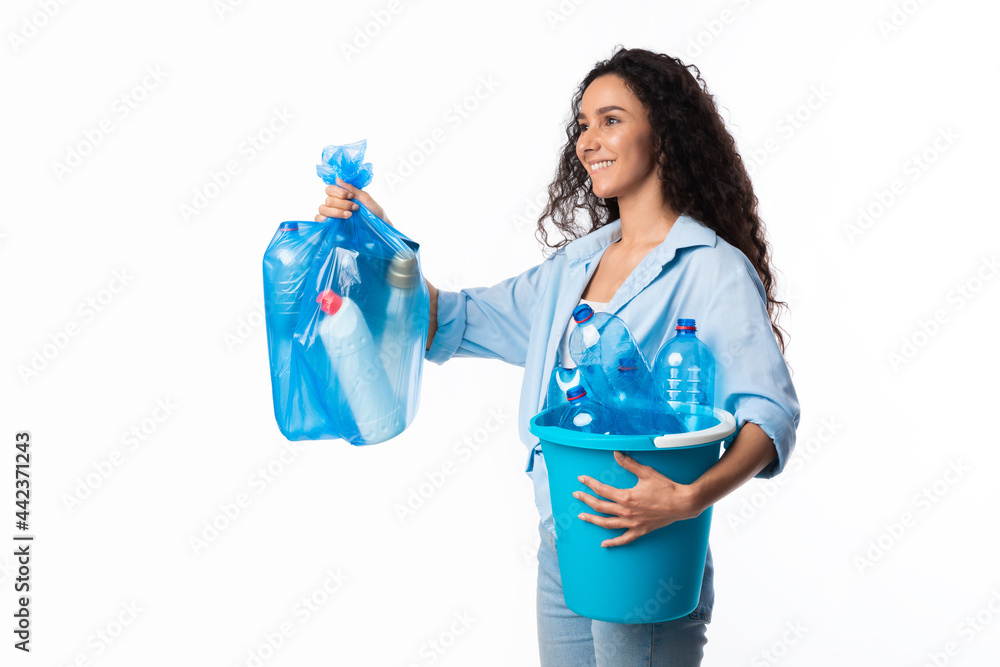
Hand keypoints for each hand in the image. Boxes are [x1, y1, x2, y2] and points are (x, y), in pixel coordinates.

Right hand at [316, 176, 392, 226]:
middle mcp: (335, 204)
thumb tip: (337, 179)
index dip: (339, 192)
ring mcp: (332, 215)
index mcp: (342, 196)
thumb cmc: (374, 211)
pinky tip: (339, 220)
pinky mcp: (330, 225)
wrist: (379, 226)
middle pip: (328, 199)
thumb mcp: (365, 197)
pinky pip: (319, 219)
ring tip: (350, 215)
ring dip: (337, 211)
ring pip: (323, 209)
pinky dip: (325, 219)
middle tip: (355, 208)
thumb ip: (352, 188)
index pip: (330, 189)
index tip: (352, 196)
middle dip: (342, 203)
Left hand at [574, 451, 702, 547]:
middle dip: (585, 500)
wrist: (682, 503)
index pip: (602, 490)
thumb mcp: (646, 472)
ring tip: (582, 516)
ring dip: (593, 520)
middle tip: (576, 495)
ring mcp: (632, 523)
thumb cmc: (666, 487)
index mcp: (626, 497)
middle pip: (600, 506)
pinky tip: (604, 543)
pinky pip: (623, 539)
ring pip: (607, 524)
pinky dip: (613, 542)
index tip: (581, 479)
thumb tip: (616, 453)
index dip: (590, 483)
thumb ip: (629, 463)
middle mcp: (626, 512)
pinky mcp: (640, 531)